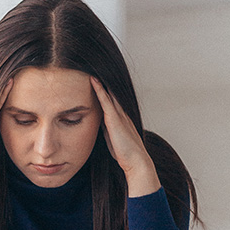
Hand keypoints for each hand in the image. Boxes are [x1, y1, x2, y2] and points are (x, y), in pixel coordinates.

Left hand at [91, 77, 159, 196]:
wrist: (136, 161)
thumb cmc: (125, 155)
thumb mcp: (113, 140)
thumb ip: (107, 131)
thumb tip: (99, 125)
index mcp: (121, 119)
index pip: (111, 101)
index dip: (104, 90)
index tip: (96, 80)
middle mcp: (121, 114)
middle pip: (110, 94)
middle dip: (103, 82)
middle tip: (95, 68)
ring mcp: (119, 115)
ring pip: (108, 93)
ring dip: (101, 82)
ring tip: (92, 69)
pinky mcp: (114, 118)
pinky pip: (106, 100)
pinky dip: (99, 89)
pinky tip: (93, 80)